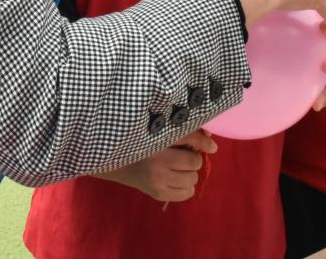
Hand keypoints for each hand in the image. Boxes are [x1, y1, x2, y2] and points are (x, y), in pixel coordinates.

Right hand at [95, 129, 216, 202]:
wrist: (113, 161)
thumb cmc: (139, 142)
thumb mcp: (158, 133)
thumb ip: (184, 132)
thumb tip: (210, 137)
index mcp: (157, 140)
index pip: (189, 138)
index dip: (204, 142)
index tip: (212, 146)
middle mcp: (157, 161)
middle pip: (193, 161)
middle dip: (192, 159)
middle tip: (182, 156)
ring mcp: (157, 180)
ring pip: (192, 178)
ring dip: (189, 173)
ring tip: (178, 168)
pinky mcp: (157, 193)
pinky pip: (186, 193)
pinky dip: (186, 187)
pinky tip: (176, 180)